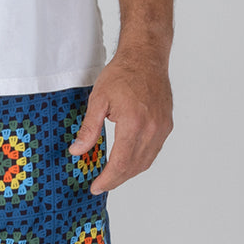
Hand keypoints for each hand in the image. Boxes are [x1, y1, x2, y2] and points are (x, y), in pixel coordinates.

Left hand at [70, 49, 172, 193]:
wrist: (146, 56)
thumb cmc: (122, 74)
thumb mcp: (97, 100)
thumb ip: (88, 129)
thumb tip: (77, 151)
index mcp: (134, 124)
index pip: (121, 163)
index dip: (107, 179)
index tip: (95, 187)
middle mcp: (152, 128)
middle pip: (134, 167)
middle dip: (116, 180)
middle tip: (100, 185)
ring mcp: (162, 127)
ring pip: (146, 161)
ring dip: (128, 173)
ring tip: (111, 176)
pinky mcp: (166, 124)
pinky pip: (153, 151)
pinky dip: (139, 161)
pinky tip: (126, 161)